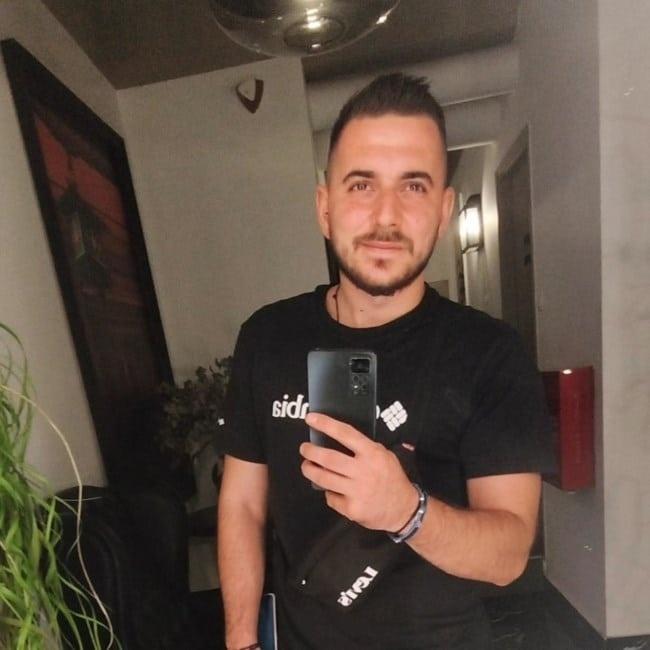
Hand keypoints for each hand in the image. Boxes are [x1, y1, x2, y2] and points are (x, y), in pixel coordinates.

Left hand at [300, 412, 417, 531]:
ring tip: (307, 466)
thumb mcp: (384, 455)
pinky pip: (331, 497)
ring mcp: (357, 491)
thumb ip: (364, 448)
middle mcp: (363, 471)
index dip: (326, 424)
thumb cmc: (391, 478)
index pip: (345, 434)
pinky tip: (330, 489)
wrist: (403, 509)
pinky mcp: (352, 509)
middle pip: (328, 458)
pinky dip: (327, 492)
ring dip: (310, 470)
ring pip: (323, 478)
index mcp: (372, 453)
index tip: (311, 418)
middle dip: (311, 451)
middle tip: (304, 448)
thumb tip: (336, 440)